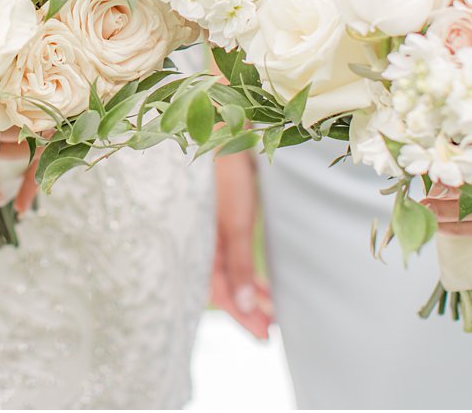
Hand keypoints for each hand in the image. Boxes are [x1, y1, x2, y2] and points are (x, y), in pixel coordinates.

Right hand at [209, 152, 272, 339]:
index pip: (219, 294)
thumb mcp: (235, 225)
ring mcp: (213, 234)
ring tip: (274, 312)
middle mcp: (202, 244)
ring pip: (232, 275)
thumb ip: (239, 266)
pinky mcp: (224, 224)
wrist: (224, 134)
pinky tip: (265, 285)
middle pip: (226, 288)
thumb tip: (246, 307)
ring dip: (252, 294)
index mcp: (197, 247)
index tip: (263, 336)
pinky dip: (251, 275)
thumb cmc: (225, 178)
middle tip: (272, 331)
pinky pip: (236, 259)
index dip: (240, 317)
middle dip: (249, 311)